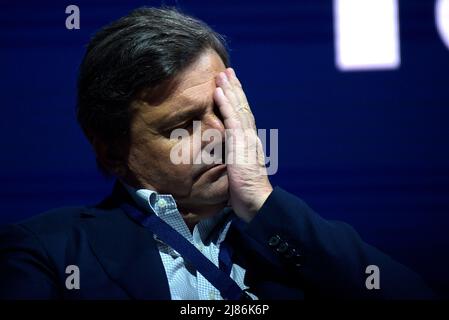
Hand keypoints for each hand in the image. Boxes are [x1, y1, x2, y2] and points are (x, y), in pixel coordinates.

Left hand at [214, 68, 272, 221]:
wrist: (257, 201)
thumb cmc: (246, 192)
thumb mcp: (238, 172)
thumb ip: (233, 160)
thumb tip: (225, 158)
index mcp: (250, 142)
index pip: (243, 116)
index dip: (237, 100)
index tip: (231, 87)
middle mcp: (250, 136)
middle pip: (242, 107)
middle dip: (235, 88)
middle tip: (228, 71)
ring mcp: (246, 138)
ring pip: (238, 108)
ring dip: (230, 89)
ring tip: (222, 74)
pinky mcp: (240, 143)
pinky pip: (231, 119)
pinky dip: (226, 104)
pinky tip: (219, 91)